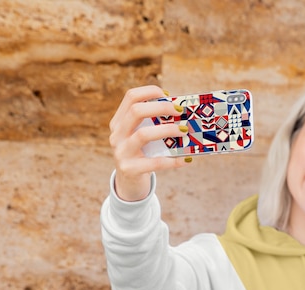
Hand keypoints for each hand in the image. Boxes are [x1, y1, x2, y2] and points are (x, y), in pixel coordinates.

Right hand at [108, 85, 189, 201]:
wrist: (129, 183)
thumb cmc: (143, 154)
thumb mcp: (142, 136)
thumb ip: (155, 124)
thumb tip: (183, 113)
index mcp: (119, 122)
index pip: (131, 97)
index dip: (150, 92)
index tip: (168, 95)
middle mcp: (117, 135)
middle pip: (136, 111)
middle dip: (160, 108)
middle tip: (180, 111)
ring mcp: (121, 152)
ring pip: (143, 135)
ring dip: (167, 130)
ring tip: (184, 130)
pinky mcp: (130, 169)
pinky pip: (154, 163)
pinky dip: (173, 161)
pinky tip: (186, 160)